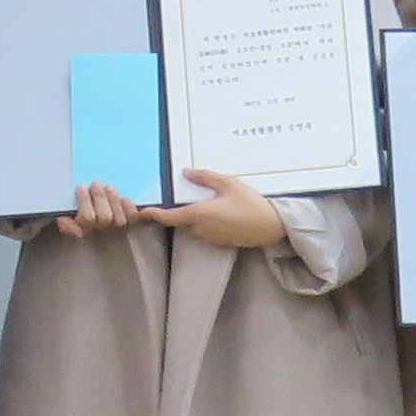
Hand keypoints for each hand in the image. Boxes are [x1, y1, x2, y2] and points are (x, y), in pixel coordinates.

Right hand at [48, 181, 144, 239]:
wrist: (87, 197)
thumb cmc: (74, 206)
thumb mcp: (64, 211)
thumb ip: (65, 222)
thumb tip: (78, 232)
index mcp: (82, 226)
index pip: (86, 219)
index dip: (85, 201)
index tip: (81, 187)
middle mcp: (100, 228)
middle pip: (104, 218)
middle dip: (100, 198)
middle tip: (95, 184)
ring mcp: (115, 224)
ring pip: (119, 219)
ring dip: (114, 200)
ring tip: (108, 187)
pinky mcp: (129, 217)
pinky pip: (135, 218)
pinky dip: (137, 211)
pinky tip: (133, 202)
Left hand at [144, 168, 290, 252]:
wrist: (272, 227)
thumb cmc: (251, 204)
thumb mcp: (229, 184)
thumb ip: (206, 177)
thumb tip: (186, 172)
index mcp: (199, 214)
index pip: (169, 217)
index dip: (154, 215)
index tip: (143, 212)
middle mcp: (201, 229)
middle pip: (182, 220)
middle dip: (182, 209)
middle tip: (194, 196)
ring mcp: (210, 238)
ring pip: (194, 225)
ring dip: (197, 215)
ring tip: (213, 202)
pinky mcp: (220, 242)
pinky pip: (206, 231)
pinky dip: (207, 222)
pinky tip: (223, 212)